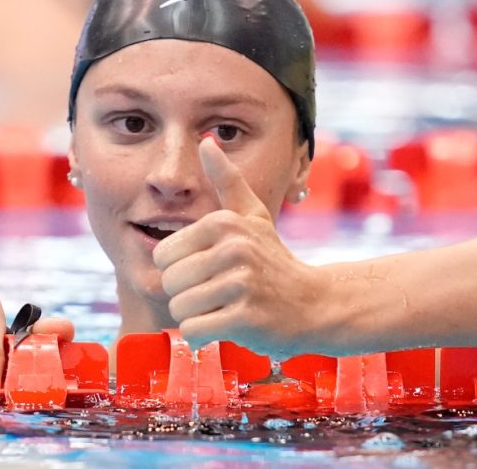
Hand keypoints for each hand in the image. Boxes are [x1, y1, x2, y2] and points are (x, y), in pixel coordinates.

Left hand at [153, 137, 326, 357]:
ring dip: (197, 316)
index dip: (180, 270)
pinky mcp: (246, 318)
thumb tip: (205, 140)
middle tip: (218, 294)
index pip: (162, 256)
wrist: (315, 304)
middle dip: (187, 295)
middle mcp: (232, 248)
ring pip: (179, 309)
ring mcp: (241, 284)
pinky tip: (227, 325)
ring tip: (225, 308)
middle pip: (169, 283)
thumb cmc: (274, 260)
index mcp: (224, 222)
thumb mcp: (252, 215)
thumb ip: (226, 179)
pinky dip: (205, 335)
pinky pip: (195, 331)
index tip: (209, 272)